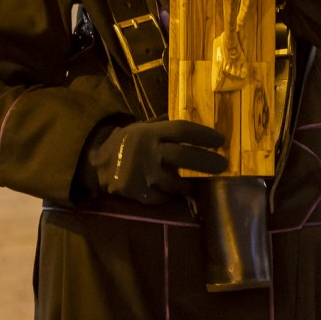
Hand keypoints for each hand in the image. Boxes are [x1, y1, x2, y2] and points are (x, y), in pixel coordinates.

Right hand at [88, 117, 226, 204]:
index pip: (182, 130)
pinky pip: (161, 197)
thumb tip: (189, 122)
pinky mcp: (137, 192)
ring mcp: (142, 173)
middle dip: (207, 161)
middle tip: (224, 165)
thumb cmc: (125, 143)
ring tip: (197, 185)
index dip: (203, 135)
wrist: (96, 164)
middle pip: (183, 155)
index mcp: (150, 133)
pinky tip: (176, 195)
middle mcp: (147, 151)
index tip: (221, 140)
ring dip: (188, 185)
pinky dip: (170, 196)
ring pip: (174, 181)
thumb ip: (162, 125)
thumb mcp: (140, 127)